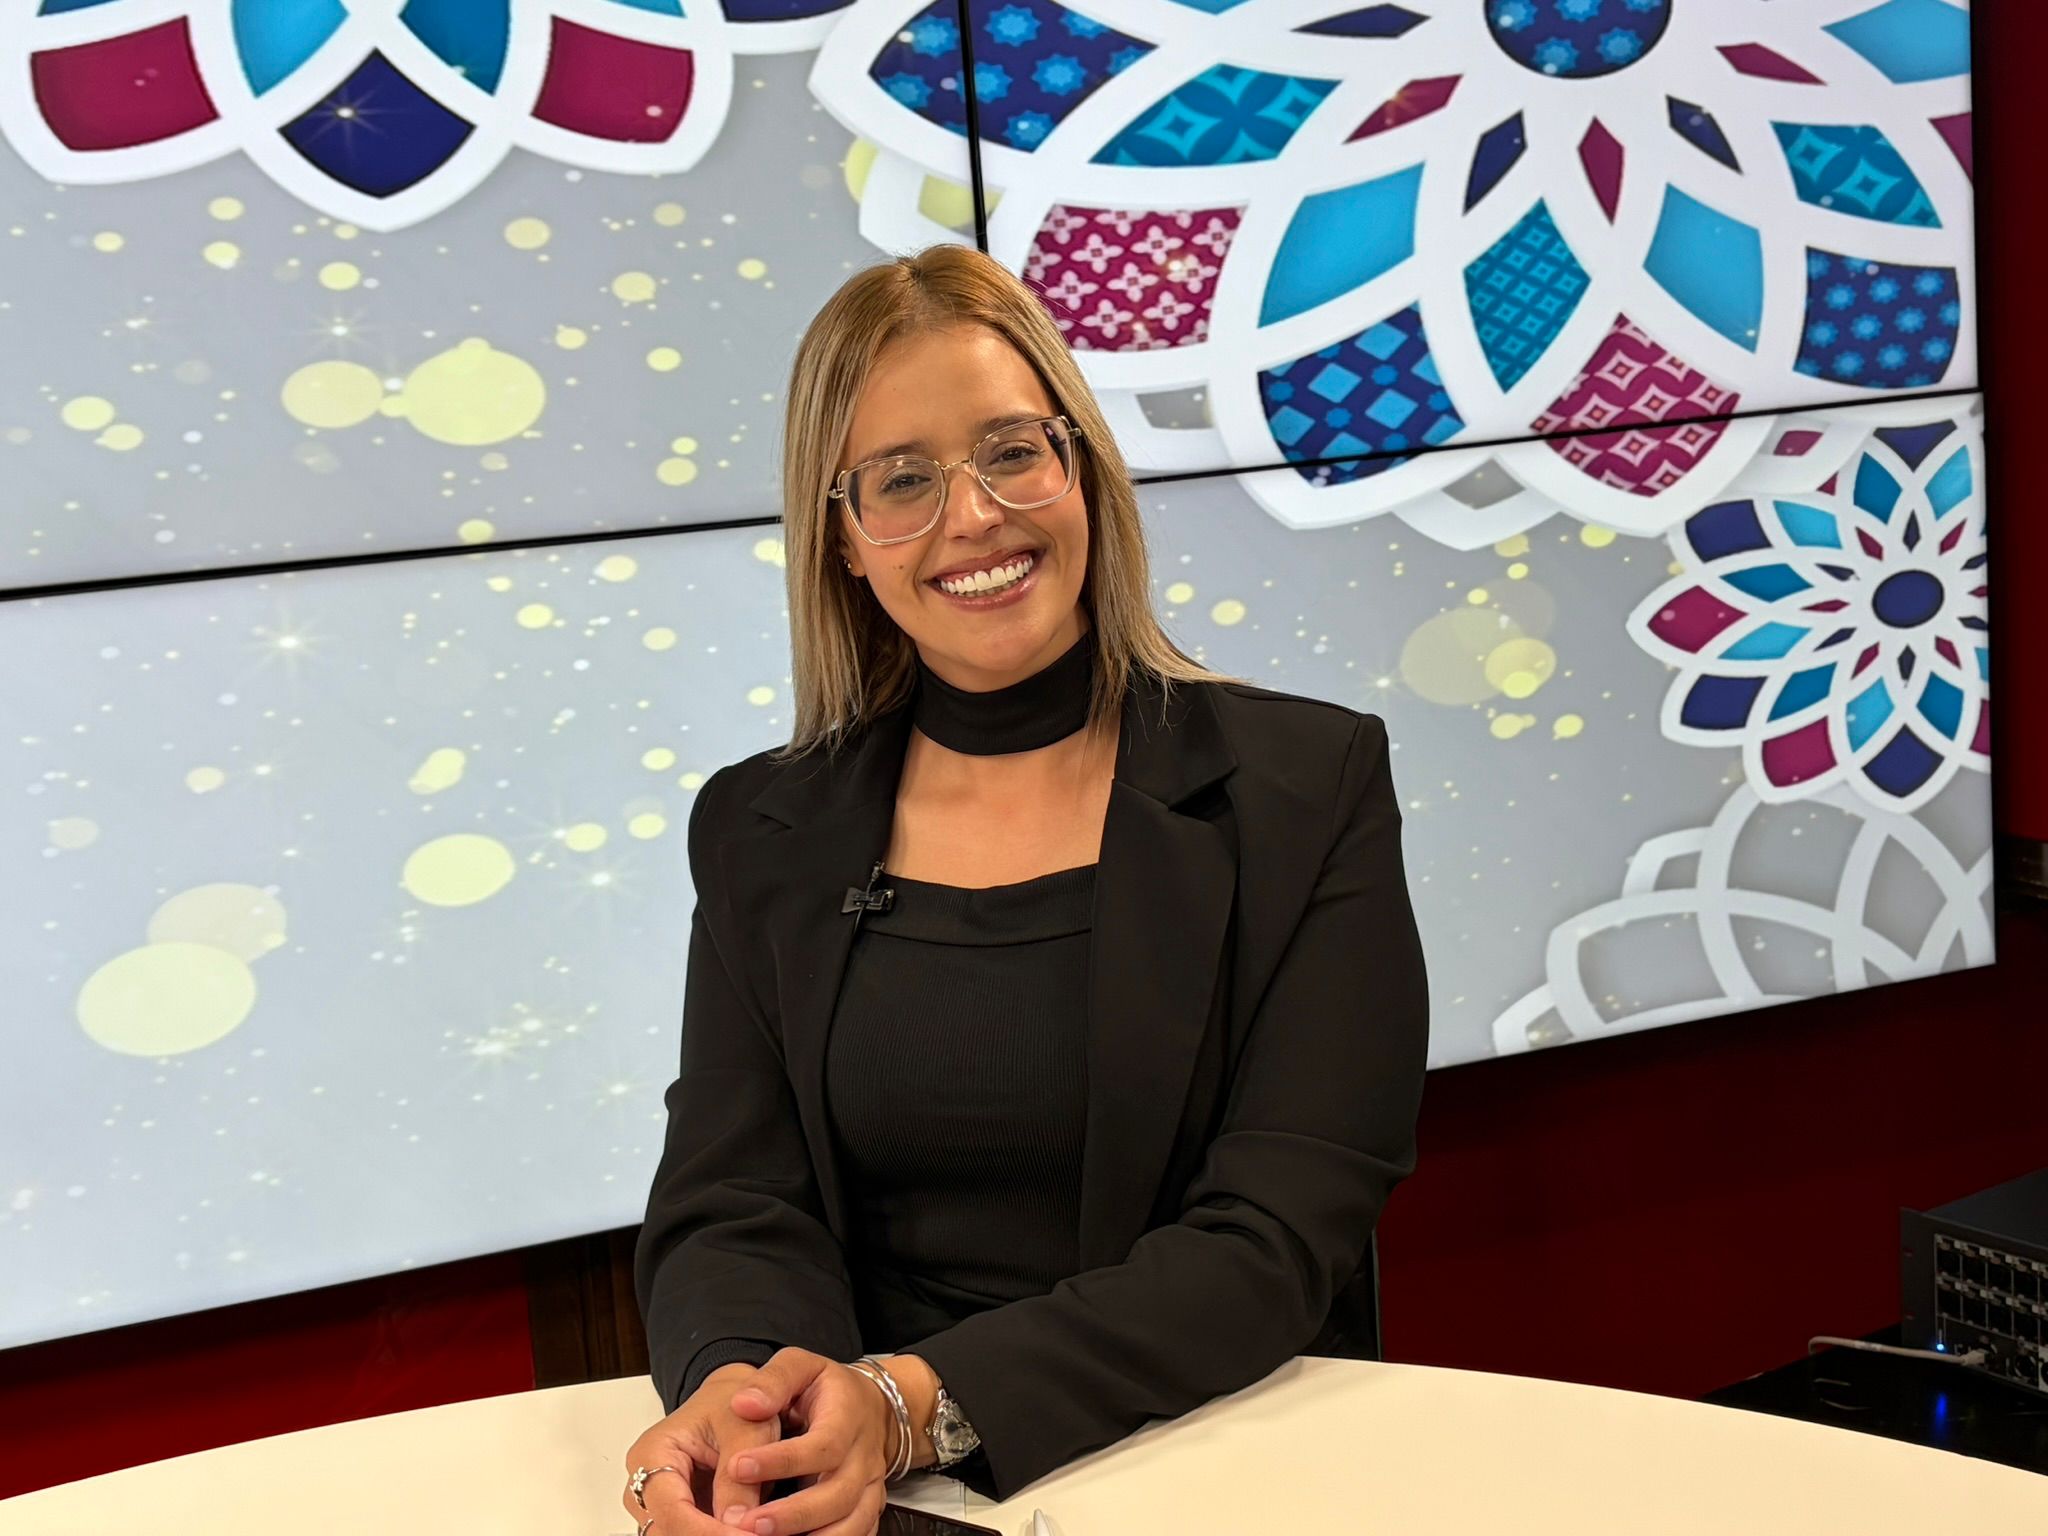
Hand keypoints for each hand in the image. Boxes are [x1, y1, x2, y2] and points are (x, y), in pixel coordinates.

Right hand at [621, 1362, 783, 1534]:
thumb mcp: (746, 1430)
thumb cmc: (731, 1404)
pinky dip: (718, 1535)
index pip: (671, 1509)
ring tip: (752, 1531)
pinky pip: (692, 1535)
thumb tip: (736, 1523)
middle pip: (667, 1530)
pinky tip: (744, 1531)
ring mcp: (660, 1504)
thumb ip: (740, 1476)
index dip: (706, 1532)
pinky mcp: (679, 1516)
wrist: (731, 1400)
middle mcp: (646, 1484)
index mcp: (652, 1453)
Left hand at [717, 1347, 895, 1535]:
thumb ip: (774, 1380)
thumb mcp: (802, 1366)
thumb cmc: (827, 1388)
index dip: (783, 1460)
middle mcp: (864, 1456)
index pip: (823, 1445)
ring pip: (852, 1522)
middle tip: (747, 1523)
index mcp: (848, 1417)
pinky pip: (859, 1534)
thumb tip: (744, 1403)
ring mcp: (871, 1486)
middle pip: (838, 1494)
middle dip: (794, 1514)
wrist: (872, 1407)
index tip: (738, 1466)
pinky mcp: (870, 1508)